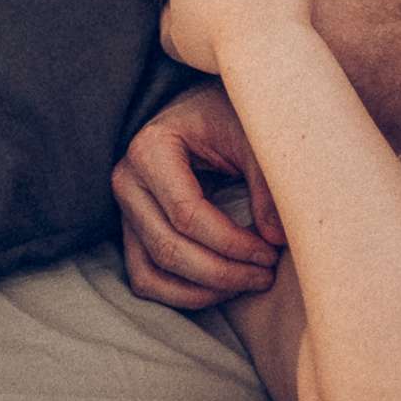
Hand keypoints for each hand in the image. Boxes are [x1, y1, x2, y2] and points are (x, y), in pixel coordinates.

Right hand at [112, 81, 287, 310]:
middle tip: (265, 275)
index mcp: (152, 150)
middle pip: (169, 249)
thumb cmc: (226, 115)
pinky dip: (180, 293)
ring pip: (151, 273)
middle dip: (222, 272)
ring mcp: (124, 209)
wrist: (201, 106)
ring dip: (201, 291)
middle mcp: (128, 181)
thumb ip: (265, 184)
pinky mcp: (131, 229)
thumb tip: (276, 239)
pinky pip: (145, 277)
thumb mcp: (249, 135)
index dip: (231, 242)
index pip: (187, 214)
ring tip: (247, 283)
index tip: (270, 252)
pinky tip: (221, 288)